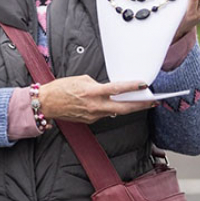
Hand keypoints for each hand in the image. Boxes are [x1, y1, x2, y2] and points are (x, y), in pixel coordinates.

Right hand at [39, 76, 155, 123]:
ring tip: (136, 102)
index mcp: (92, 92)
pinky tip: (109, 104)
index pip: (117, 89)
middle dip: (140, 105)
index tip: (143, 85)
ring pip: (115, 112)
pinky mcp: (90, 120)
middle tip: (152, 101)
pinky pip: (103, 114)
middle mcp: (95, 105)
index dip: (132, 87)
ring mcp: (93, 115)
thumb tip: (105, 88)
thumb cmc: (59, 89)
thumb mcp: (79, 80)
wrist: (46, 103)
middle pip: (124, 107)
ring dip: (125, 107)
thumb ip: (95, 84)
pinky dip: (108, 109)